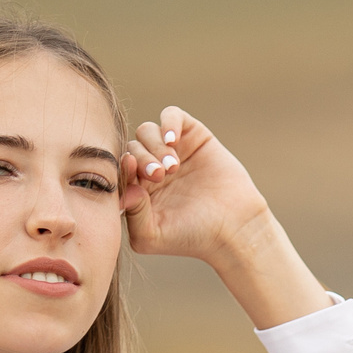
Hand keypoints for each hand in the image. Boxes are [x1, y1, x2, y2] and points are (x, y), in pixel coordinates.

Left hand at [120, 107, 324, 327]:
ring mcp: (173, 150)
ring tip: (173, 167)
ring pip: (147, 131)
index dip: (121, 167)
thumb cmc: (191, 237)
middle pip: (132, 148)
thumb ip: (131, 213)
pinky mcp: (193, 136)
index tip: (133, 172)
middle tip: (159, 175)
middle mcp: (152, 167)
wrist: (234, 228)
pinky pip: (171, 115)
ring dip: (155, 146)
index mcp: (138, 188)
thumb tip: (125, 189)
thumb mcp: (150, 235)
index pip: (119, 168)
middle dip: (142, 159)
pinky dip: (169, 122)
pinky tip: (174, 140)